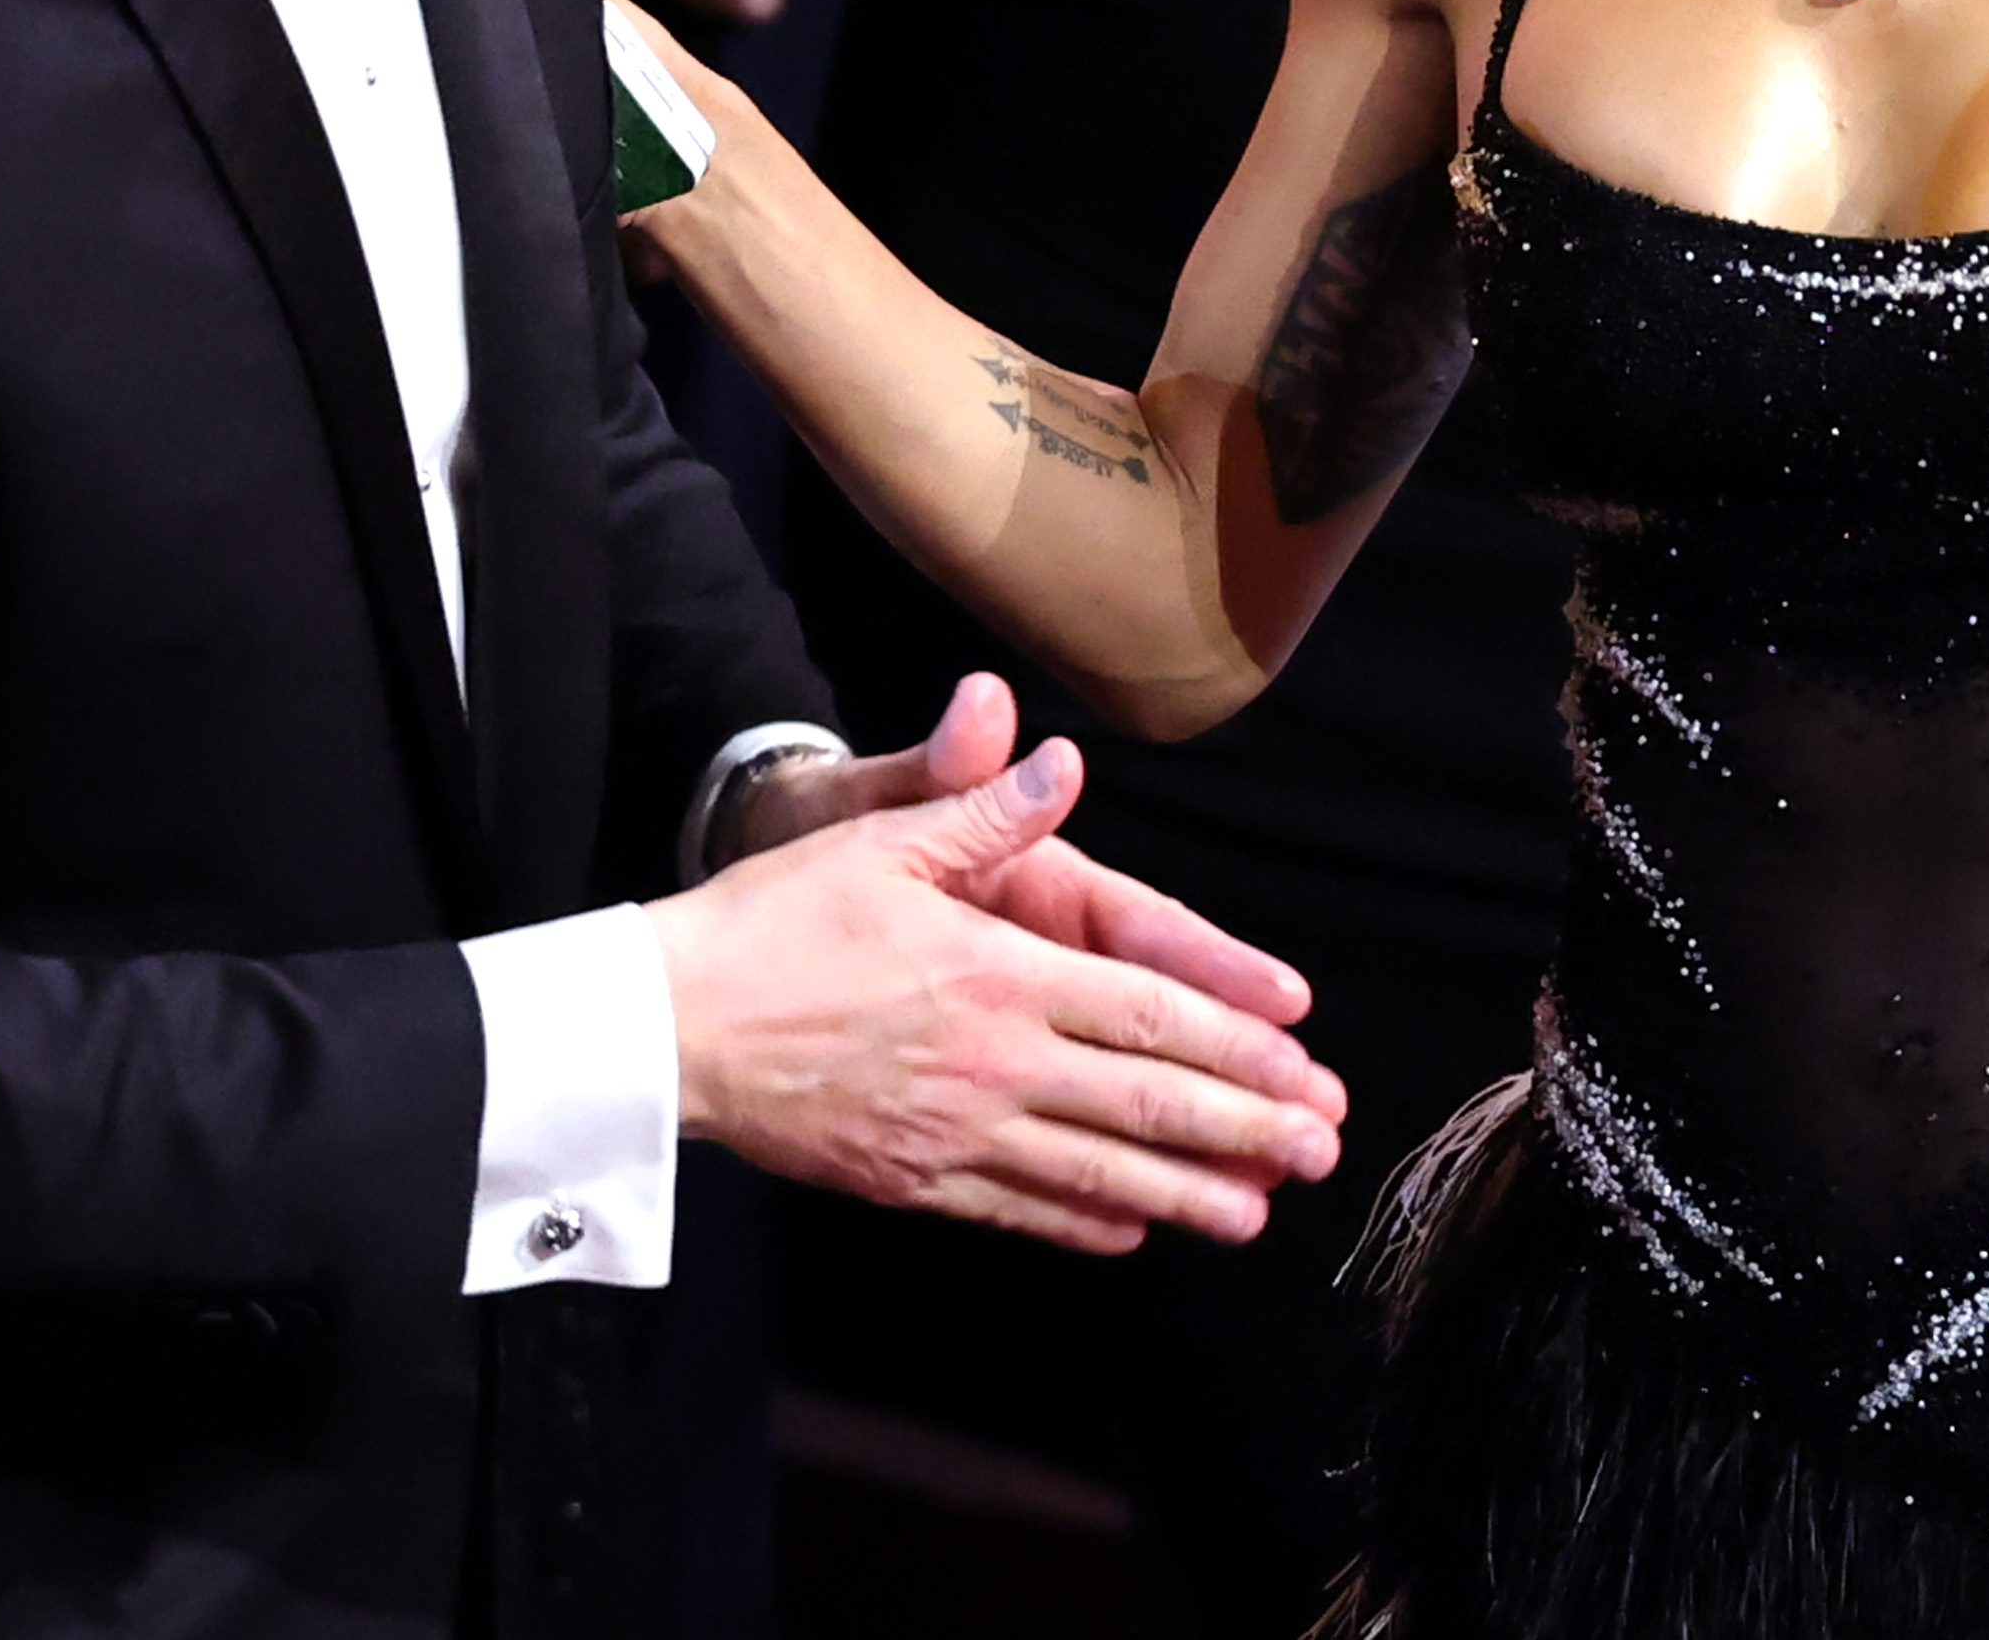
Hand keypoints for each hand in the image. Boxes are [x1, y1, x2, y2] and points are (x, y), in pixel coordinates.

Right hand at [646, 733, 1345, 1251]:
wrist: (667, 1024)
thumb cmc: (774, 919)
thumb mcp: (880, 840)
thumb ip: (981, 811)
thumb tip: (1058, 759)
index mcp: (999, 973)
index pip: (1148, 1013)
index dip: (1236, 1046)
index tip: (1304, 1068)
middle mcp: (992, 1061)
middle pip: (1144, 1102)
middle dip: (1244, 1128)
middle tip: (1321, 1149)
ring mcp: (953, 1132)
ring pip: (1093, 1170)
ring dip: (1185, 1192)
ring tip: (1258, 1213)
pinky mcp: (909, 1178)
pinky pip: (1015, 1206)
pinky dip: (1081, 1220)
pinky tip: (1130, 1230)